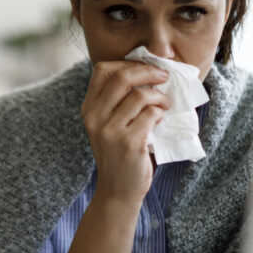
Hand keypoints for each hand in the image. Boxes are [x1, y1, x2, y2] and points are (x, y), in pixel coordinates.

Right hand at [81, 61, 170, 206]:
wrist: (118, 190)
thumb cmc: (119, 154)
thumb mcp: (108, 125)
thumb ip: (117, 101)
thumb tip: (148, 71)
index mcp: (89, 109)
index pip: (102, 69)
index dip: (127, 63)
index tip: (145, 68)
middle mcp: (95, 117)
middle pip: (122, 77)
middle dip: (148, 71)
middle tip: (164, 77)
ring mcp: (110, 131)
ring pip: (140, 95)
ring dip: (159, 97)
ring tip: (164, 105)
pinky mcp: (128, 143)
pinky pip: (151, 115)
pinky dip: (161, 114)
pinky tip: (161, 120)